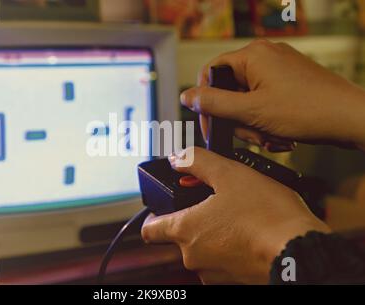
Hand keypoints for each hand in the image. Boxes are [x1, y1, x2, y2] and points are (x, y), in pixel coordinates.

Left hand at [141, 147, 330, 283]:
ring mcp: (213, 273)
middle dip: (195, 219)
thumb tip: (178, 158)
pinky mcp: (233, 281)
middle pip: (180, 236)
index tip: (162, 209)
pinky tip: (250, 235)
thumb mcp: (230, 174)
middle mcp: (193, 257)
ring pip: (204, 249)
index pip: (149, 229)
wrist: (301, 253)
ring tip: (239, 217)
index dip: (153, 216)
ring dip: (214, 234)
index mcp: (185, 231)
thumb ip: (198, 162)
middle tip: (217, 203)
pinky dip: (231, 248)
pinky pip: (223, 261)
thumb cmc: (267, 216)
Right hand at [181, 40, 364, 150]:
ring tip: (270, 137)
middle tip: (251, 134)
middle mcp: (265, 57)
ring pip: (247, 101)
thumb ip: (213, 103)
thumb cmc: (308, 110)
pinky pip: (264, 103)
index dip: (206, 101)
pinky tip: (279, 135)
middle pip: (230, 91)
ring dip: (254, 125)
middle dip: (238, 119)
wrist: (350, 119)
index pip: (212, 73)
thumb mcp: (250, 111)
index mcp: (253, 55)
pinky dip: (267, 122)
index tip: (210, 123)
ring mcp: (279, 70)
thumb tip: (187, 96)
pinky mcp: (289, 83)